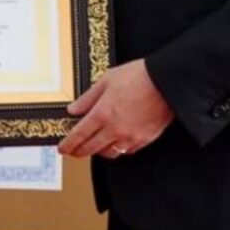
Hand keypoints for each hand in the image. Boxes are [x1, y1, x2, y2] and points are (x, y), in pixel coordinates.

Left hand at [60, 59, 175, 160]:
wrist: (167, 81)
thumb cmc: (140, 76)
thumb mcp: (108, 79)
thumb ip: (88, 97)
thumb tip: (73, 109)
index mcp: (102, 113)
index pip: (78, 135)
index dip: (68, 144)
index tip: (62, 148)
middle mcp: (115, 129)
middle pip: (90, 148)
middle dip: (79, 151)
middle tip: (74, 151)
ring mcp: (131, 136)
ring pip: (109, 153)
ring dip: (99, 151)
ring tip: (96, 146)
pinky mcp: (145, 138)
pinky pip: (127, 151)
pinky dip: (119, 149)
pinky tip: (118, 142)